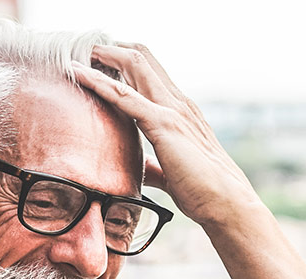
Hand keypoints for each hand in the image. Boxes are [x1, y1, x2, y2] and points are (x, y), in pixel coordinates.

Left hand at [72, 44, 305, 278]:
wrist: (226, 204)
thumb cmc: (204, 192)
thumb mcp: (172, 174)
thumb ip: (154, 167)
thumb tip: (140, 170)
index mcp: (180, 112)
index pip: (149, 75)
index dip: (123, 65)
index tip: (98, 64)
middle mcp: (177, 103)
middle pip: (141, 59)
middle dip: (112, 51)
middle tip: (85, 48)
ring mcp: (172, 110)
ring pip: (134, 66)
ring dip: (104, 57)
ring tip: (79, 51)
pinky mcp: (164, 125)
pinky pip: (125, 97)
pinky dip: (100, 83)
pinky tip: (80, 75)